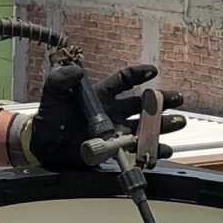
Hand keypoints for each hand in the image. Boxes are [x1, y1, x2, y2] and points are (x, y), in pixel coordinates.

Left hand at [19, 62, 184, 173]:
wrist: (44, 146)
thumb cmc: (49, 117)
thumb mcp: (52, 93)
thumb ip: (61, 79)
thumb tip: (76, 71)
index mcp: (102, 95)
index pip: (124, 80)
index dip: (138, 74)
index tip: (152, 70)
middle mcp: (113, 112)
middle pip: (142, 105)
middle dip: (161, 101)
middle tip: (178, 98)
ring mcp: (116, 132)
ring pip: (145, 127)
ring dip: (162, 125)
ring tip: (179, 123)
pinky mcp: (114, 150)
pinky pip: (137, 150)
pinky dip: (151, 152)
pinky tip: (163, 151)